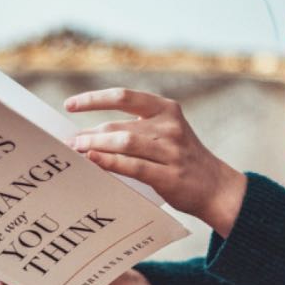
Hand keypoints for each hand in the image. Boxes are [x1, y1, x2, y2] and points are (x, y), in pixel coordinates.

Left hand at [65, 88, 245, 235]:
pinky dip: (109, 162)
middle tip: (68, 141)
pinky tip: (93, 161)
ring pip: (124, 142)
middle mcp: (169, 126)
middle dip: (89, 133)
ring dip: (95, 146)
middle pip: (119, 124)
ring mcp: (171, 150)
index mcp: (166, 109)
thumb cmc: (181, 160)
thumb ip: (134, 129)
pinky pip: (132, 166)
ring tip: (76, 150)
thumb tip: (88, 134)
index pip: (124, 96)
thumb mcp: (165, 134)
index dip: (94, 99)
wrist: (216, 187)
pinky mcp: (168, 175)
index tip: (70, 105)